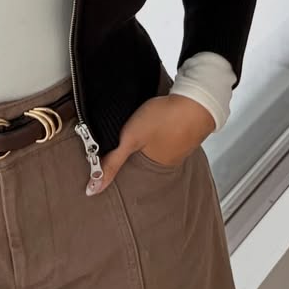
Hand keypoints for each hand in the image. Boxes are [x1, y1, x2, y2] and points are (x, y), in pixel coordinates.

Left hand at [85, 95, 214, 195]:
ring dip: (147, 141)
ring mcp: (179, 146)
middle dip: (133, 153)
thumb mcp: (131, 139)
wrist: (195, 99)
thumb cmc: (164, 118)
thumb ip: (112, 162)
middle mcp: (169, 161)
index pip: (132, 173)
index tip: (109, 159)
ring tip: (137, 132)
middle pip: (144, 160)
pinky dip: (158, 132)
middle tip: (122, 140)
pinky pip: (166, 136)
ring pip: (156, 147)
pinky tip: (154, 124)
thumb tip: (92, 189)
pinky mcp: (183, 131)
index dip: (120, 166)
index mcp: (156, 166)